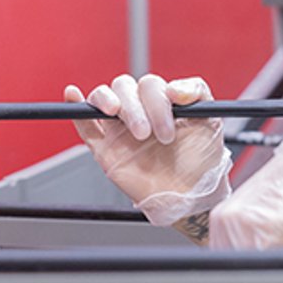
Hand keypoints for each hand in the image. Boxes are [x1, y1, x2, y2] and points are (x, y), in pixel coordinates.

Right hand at [65, 74, 231, 226]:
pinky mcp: (103, 148)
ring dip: (106, 100)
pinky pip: (84, 123)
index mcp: (160, 102)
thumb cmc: (201, 161)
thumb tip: (173, 87)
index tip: (170, 119)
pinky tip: (73, 95)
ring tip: (115, 114)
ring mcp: (118, 128)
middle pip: (123, 87)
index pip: (149, 85)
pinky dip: (75, 105)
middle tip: (148, 134)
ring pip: (102, 98)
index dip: (156, 100)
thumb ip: (197, 91)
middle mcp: (138, 111)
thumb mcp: (209, 120)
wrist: (191, 197)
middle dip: (135, 107)